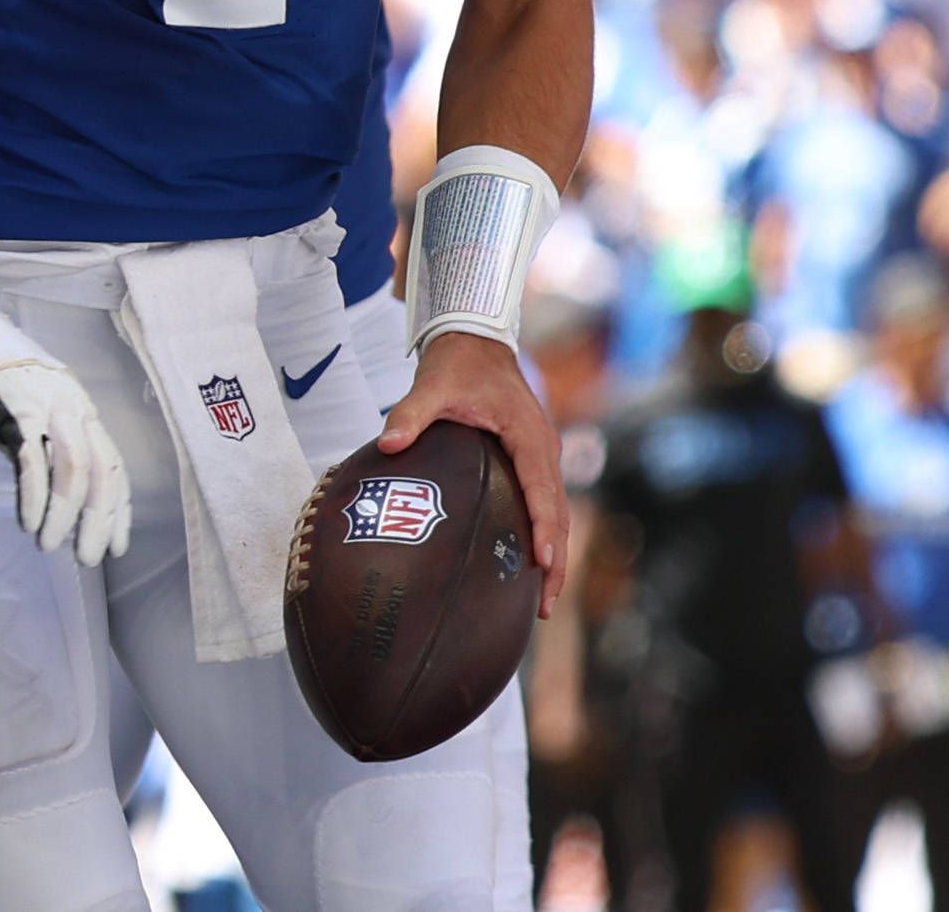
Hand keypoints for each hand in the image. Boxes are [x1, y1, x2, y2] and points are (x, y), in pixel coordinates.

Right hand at [0, 257, 129, 563]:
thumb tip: (43, 489)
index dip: (117, 507)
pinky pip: (33, 459)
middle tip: (89, 556)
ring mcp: (46, 403)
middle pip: (101, 470)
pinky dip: (34, 495)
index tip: (116, 544)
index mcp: (79, 406)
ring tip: (51, 544)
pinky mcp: (15, 405)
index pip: (112, 463)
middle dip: (99, 520)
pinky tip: (29, 520)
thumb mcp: (23, 412)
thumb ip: (38, 444)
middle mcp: (72, 404)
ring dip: (65, 514)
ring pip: (73, 468)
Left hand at [381, 331, 568, 618]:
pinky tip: (525, 567)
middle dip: (557, 561)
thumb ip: (410, 413)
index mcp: (529, 437)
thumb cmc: (457, 364)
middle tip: (544, 608)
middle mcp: (544, 450)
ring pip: (555, 513)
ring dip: (553, 555)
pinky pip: (543, 504)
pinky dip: (542, 535)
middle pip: (559, 513)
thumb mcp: (432, 385)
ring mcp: (541, 456)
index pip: (542, 491)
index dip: (546, 529)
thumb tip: (389, 443)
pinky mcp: (531, 460)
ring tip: (541, 603)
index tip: (544, 564)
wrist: (474, 341)